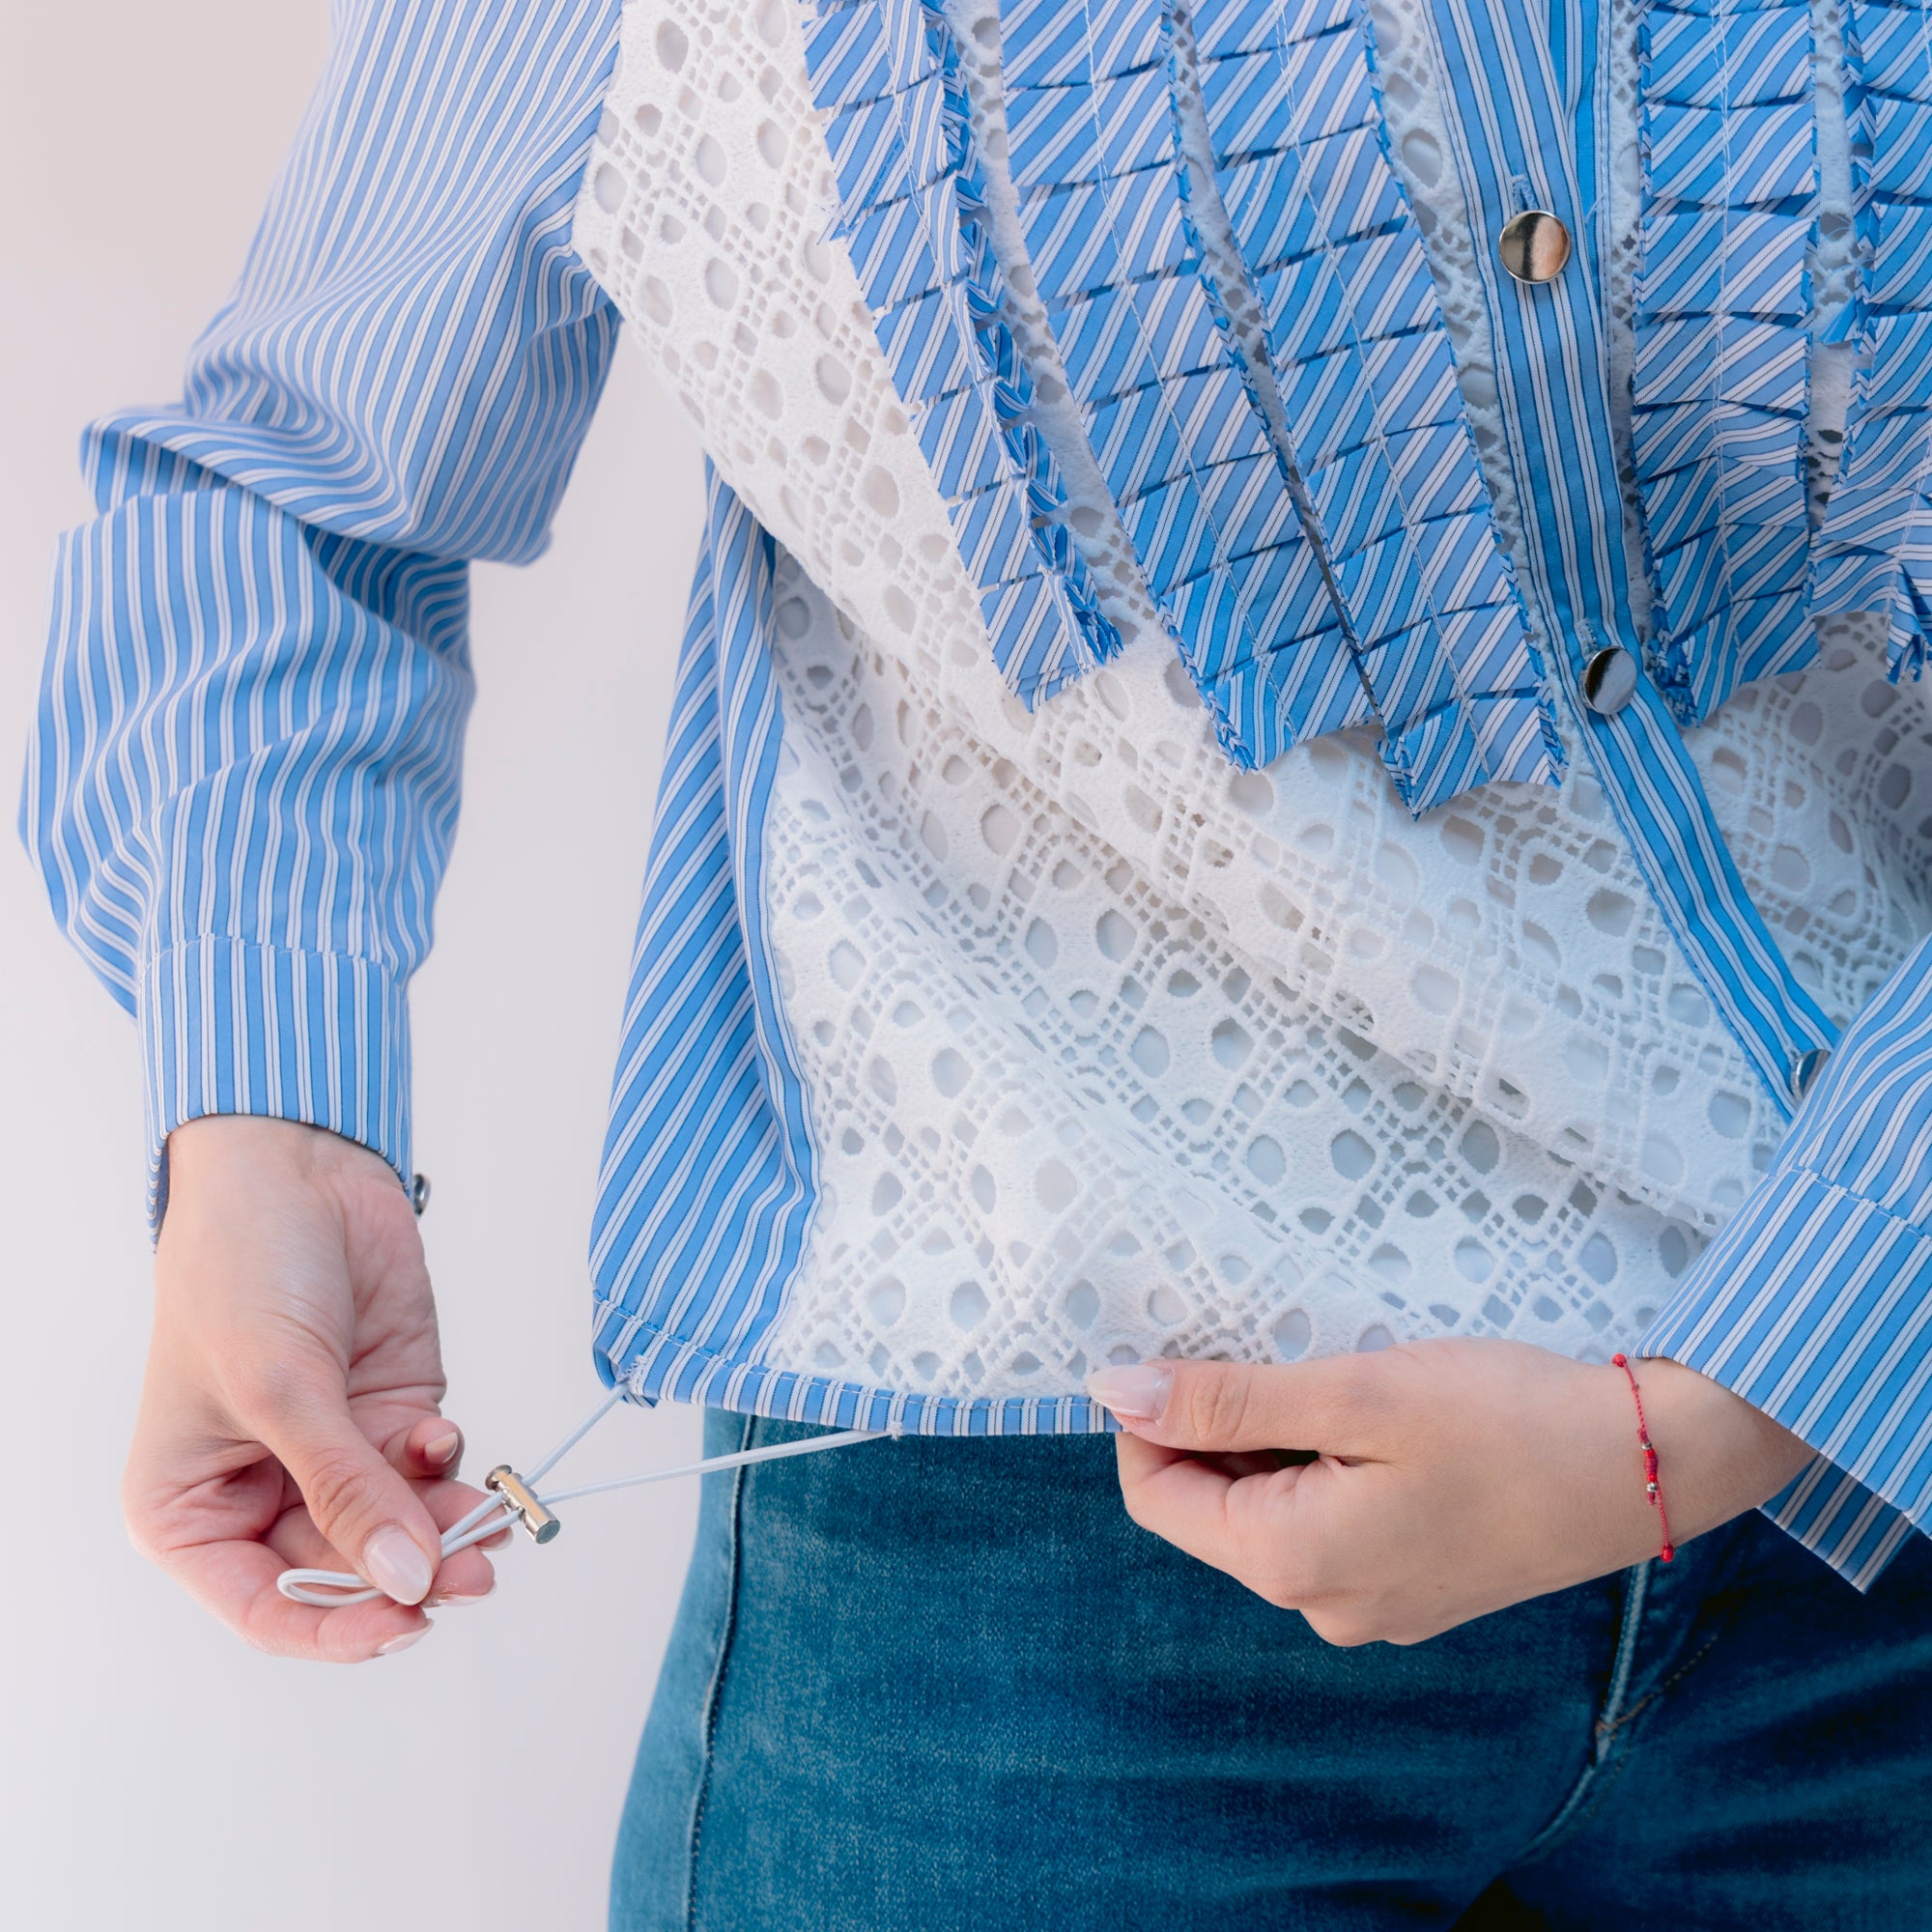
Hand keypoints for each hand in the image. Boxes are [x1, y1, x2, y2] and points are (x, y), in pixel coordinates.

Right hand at [124, 1116, 497, 1661]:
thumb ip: (347, 1491)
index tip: (406, 1622)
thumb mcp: (283, 1389)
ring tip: (490, 1524)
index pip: (268, 1609)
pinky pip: (428, 1468)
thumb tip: (405, 1580)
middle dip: (411, 1574)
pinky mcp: (391, 1410)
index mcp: (192, 1511)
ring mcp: (335, 1454)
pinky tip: (444, 1436)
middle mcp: (262, 1495)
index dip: (339, 1630)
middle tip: (474, 1570)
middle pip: (348, 1575)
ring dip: (446, 1529)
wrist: (295, 1170)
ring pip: (400, 1527)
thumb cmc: (241, 1272)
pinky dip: (448, 1465)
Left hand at [1087, 1338, 1813, 1645]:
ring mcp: (1372, 1607)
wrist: (1653, 1465)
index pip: (1155, 1497)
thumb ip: (1225, 1399)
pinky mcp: (1415, 1588)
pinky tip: (1376, 1420)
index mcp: (1290, 1563)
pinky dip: (1326, 1467)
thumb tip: (1112, 1392)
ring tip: (1336, 1380)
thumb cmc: (1504, 1418)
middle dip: (1219, 1427)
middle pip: (1211, 1509)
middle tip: (1278, 1351)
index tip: (1188, 1345)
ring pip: (1270, 1512)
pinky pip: (1328, 1526)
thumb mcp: (1353, 1392)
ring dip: (1275, 1441)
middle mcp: (1321, 1607)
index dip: (1151, 1417)